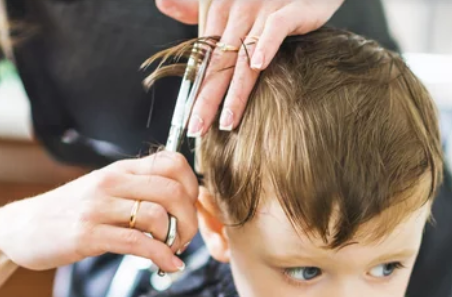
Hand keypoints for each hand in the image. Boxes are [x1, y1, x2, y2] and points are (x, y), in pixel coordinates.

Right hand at [0, 151, 198, 272]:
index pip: (173, 162)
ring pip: (158, 216)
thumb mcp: (105, 190)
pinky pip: (137, 244)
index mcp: (120, 169)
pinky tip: (167, 266)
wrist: (20, 227)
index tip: (191, 210)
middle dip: (190, 220)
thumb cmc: (70, 211)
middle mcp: (111, 182)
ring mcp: (98, 207)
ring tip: (170, 252)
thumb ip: (138, 189)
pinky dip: (161, 257)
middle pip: (174, 191)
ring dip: (175, 240)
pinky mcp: (87, 234)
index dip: (193, 187)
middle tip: (184, 238)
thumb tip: (182, 201)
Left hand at [156, 0, 344, 134]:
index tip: (189, 120)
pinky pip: (276, 27)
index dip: (196, 90)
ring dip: (235, 90)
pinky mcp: (289, 8)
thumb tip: (162, 3)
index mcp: (220, 10)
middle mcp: (238, 10)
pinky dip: (267, 45)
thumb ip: (197, 7)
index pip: (204, 58)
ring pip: (244, 54)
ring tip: (227, 121)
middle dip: (207, 99)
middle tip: (198, 129)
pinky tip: (260, 67)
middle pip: (218, 62)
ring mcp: (263, 8)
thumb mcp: (232, 0)